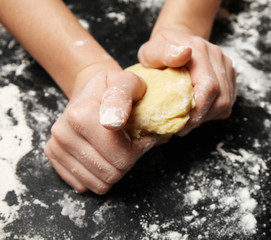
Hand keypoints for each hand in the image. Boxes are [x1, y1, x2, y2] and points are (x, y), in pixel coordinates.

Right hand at [45, 66, 158, 193]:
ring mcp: (56, 146)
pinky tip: (101, 154)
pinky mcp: (54, 156)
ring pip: (98, 184)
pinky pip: (84, 185)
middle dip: (127, 161)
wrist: (89, 89)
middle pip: (111, 174)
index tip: (141, 135)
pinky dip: (98, 175)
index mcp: (81, 115)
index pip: (120, 158)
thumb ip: (122, 99)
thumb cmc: (114, 88)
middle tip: (130, 142)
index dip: (138, 150)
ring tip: (116, 147)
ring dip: (113, 170)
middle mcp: (63, 133)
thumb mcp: (128, 83)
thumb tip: (112, 122)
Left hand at [138, 29, 236, 135]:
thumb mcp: (151, 51)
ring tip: (189, 120)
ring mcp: (226, 65)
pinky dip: (212, 112)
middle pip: (220, 98)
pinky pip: (227, 102)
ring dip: (207, 116)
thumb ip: (163, 52)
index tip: (181, 124)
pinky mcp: (229, 75)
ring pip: (225, 102)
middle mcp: (217, 56)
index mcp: (199, 50)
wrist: (174, 42)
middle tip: (183, 127)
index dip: (198, 111)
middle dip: (201, 117)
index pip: (209, 87)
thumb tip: (184, 54)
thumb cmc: (159, 51)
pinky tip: (197, 112)